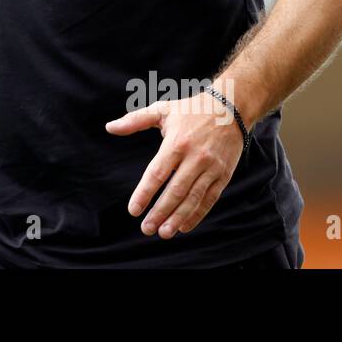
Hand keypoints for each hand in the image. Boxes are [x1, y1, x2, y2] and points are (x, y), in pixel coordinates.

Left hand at [105, 91, 245, 238]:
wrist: (231, 108)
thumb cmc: (191, 110)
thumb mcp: (162, 110)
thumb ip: (135, 120)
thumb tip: (110, 127)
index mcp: (176, 143)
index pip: (157, 173)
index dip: (144, 193)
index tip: (133, 210)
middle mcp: (195, 157)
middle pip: (175, 190)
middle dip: (160, 212)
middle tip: (146, 229)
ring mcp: (211, 168)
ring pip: (193, 198)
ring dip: (178, 218)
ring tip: (164, 232)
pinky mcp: (223, 175)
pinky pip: (209, 199)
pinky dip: (197, 214)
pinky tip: (184, 226)